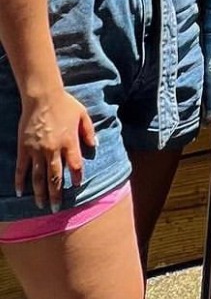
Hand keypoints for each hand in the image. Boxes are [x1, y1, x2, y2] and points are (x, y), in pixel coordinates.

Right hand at [15, 88, 94, 210]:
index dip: (76, 177)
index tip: (76, 186)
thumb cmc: (65, 104)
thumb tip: (94, 146)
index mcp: (69, 142)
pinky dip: (20, 181)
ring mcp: (37, 150)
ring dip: (39, 193)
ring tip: (40, 205)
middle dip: (56, 194)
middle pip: (55, 177)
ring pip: (38, 176)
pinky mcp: (24, 148)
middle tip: (56, 208)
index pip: (74, 165)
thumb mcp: (83, 115)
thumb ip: (88, 132)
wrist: (42, 97)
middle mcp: (53, 149)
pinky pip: (21, 168)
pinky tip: (20, 192)